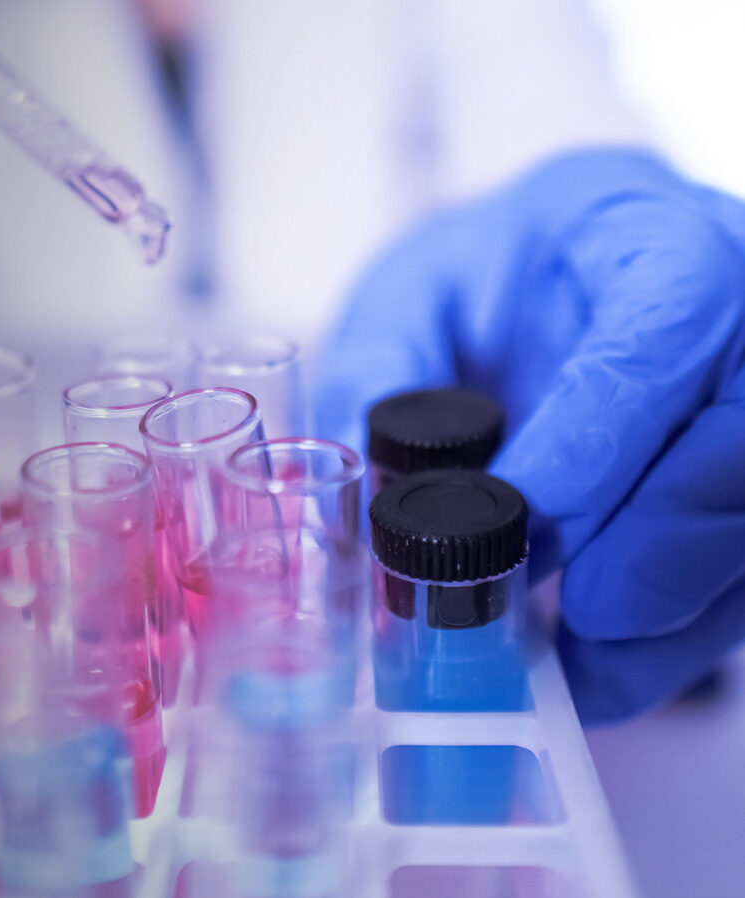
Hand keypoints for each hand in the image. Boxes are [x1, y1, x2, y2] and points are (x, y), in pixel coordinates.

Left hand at [315, 148, 744, 722]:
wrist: (543, 287)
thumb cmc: (478, 284)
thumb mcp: (407, 300)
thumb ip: (379, 376)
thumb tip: (368, 507)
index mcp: (636, 231)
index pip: (670, 313)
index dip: (607, 427)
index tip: (525, 515)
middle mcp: (728, 306)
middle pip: (743, 427)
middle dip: (657, 542)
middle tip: (572, 620)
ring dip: (670, 610)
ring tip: (577, 667)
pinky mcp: (741, 476)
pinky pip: (739, 565)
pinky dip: (673, 634)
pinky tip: (601, 666)